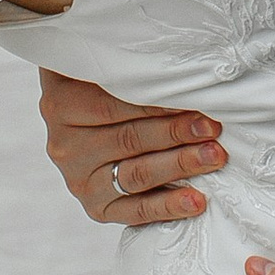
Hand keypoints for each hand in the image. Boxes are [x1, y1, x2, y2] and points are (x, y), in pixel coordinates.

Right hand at [37, 68, 226, 225]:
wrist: (85, 122)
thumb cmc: (102, 83)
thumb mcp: (102, 62)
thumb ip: (125, 62)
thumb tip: (176, 64)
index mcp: (61, 104)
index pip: (113, 105)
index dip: (157, 103)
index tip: (195, 98)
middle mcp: (64, 145)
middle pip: (128, 140)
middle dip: (176, 133)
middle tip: (212, 127)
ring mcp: (79, 180)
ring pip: (136, 175)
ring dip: (180, 165)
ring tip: (213, 156)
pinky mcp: (97, 207)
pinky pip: (135, 212)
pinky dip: (168, 206)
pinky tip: (196, 200)